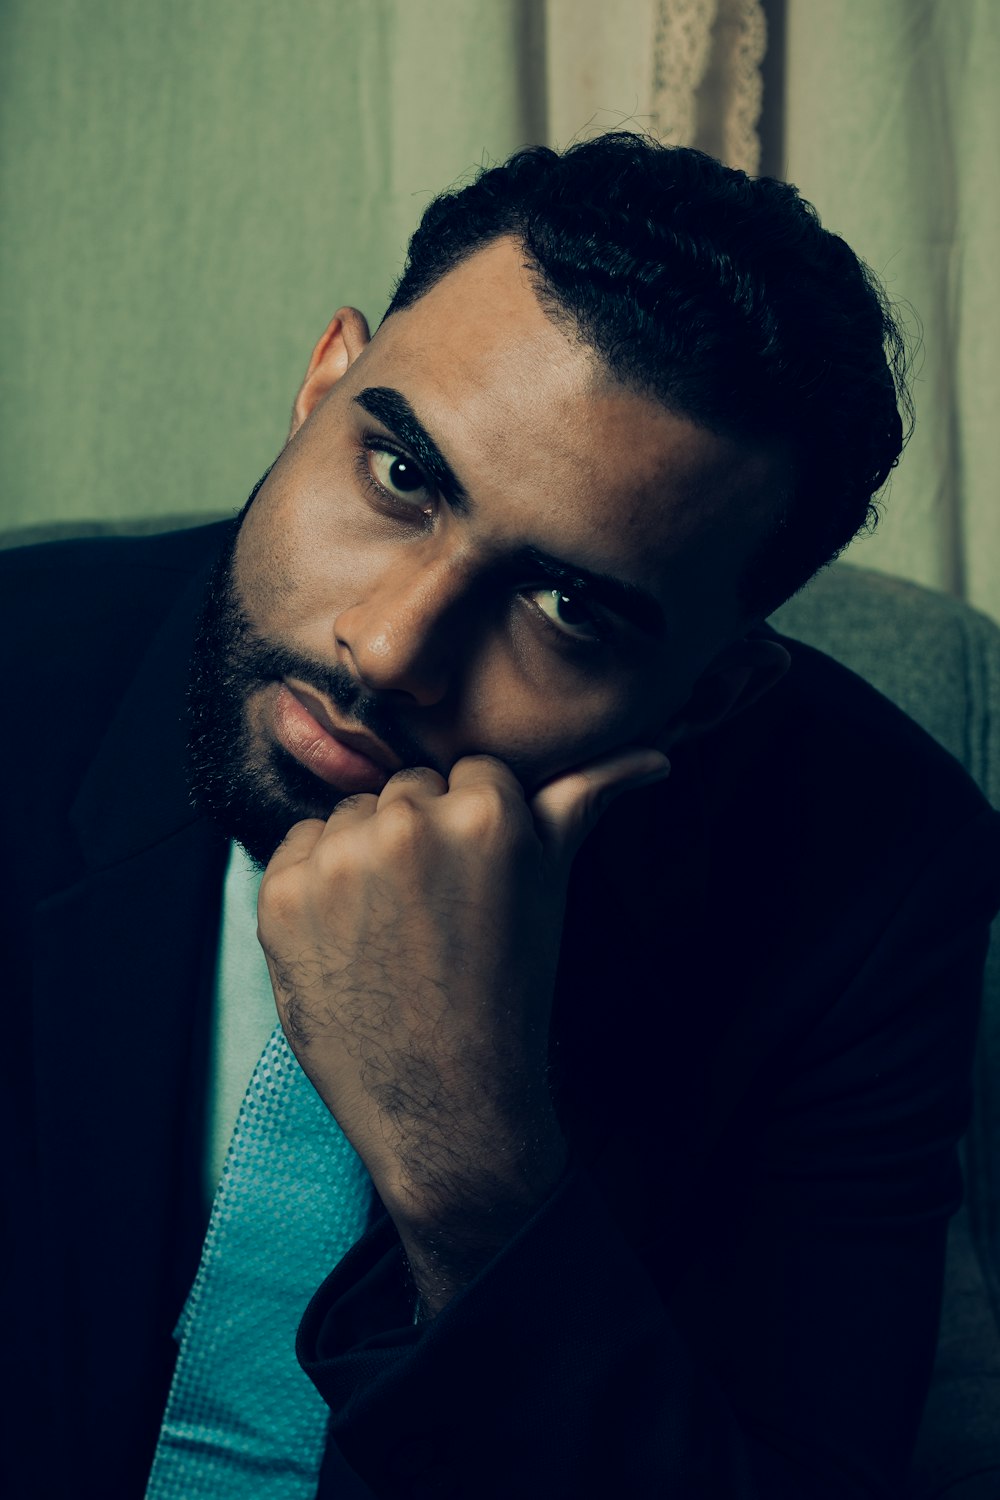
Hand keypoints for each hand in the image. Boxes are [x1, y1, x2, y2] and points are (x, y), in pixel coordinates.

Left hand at [257, 747, 669, 1308]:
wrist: (448, 1103)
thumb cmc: (510, 992)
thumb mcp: (551, 890)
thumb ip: (583, 803)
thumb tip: (651, 757)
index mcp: (486, 814)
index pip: (470, 775)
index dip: (474, 830)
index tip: (476, 885)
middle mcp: (408, 824)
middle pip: (406, 790)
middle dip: (420, 837)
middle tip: (435, 913)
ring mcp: (338, 861)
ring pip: (348, 815)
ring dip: (362, 854)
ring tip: (393, 929)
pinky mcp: (281, 897)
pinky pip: (295, 849)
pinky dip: (314, 885)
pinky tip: (349, 938)